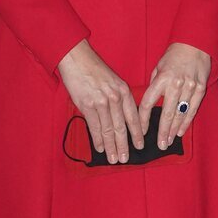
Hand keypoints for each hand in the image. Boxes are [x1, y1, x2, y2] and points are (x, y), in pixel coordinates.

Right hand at [58, 39, 142, 163]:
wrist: (77, 58)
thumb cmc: (94, 69)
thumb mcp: (114, 81)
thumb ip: (119, 99)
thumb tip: (121, 119)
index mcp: (124, 91)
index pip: (133, 117)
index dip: (137, 133)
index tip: (140, 145)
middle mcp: (115, 98)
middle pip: (121, 127)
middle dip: (124, 145)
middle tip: (125, 159)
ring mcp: (101, 102)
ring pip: (108, 130)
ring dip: (111, 146)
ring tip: (113, 159)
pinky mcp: (87, 105)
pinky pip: (94, 127)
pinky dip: (98, 139)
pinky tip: (100, 148)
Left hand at [139, 42, 210, 149]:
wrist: (195, 45)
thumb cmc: (173, 56)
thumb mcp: (158, 68)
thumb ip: (154, 85)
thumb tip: (149, 103)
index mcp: (161, 79)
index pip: (148, 103)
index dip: (144, 119)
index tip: (141, 132)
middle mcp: (175, 85)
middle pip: (166, 114)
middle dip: (162, 132)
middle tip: (159, 145)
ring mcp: (189, 87)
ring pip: (180, 114)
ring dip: (174, 130)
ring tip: (169, 141)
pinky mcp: (200, 89)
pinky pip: (192, 110)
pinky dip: (187, 122)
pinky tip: (182, 132)